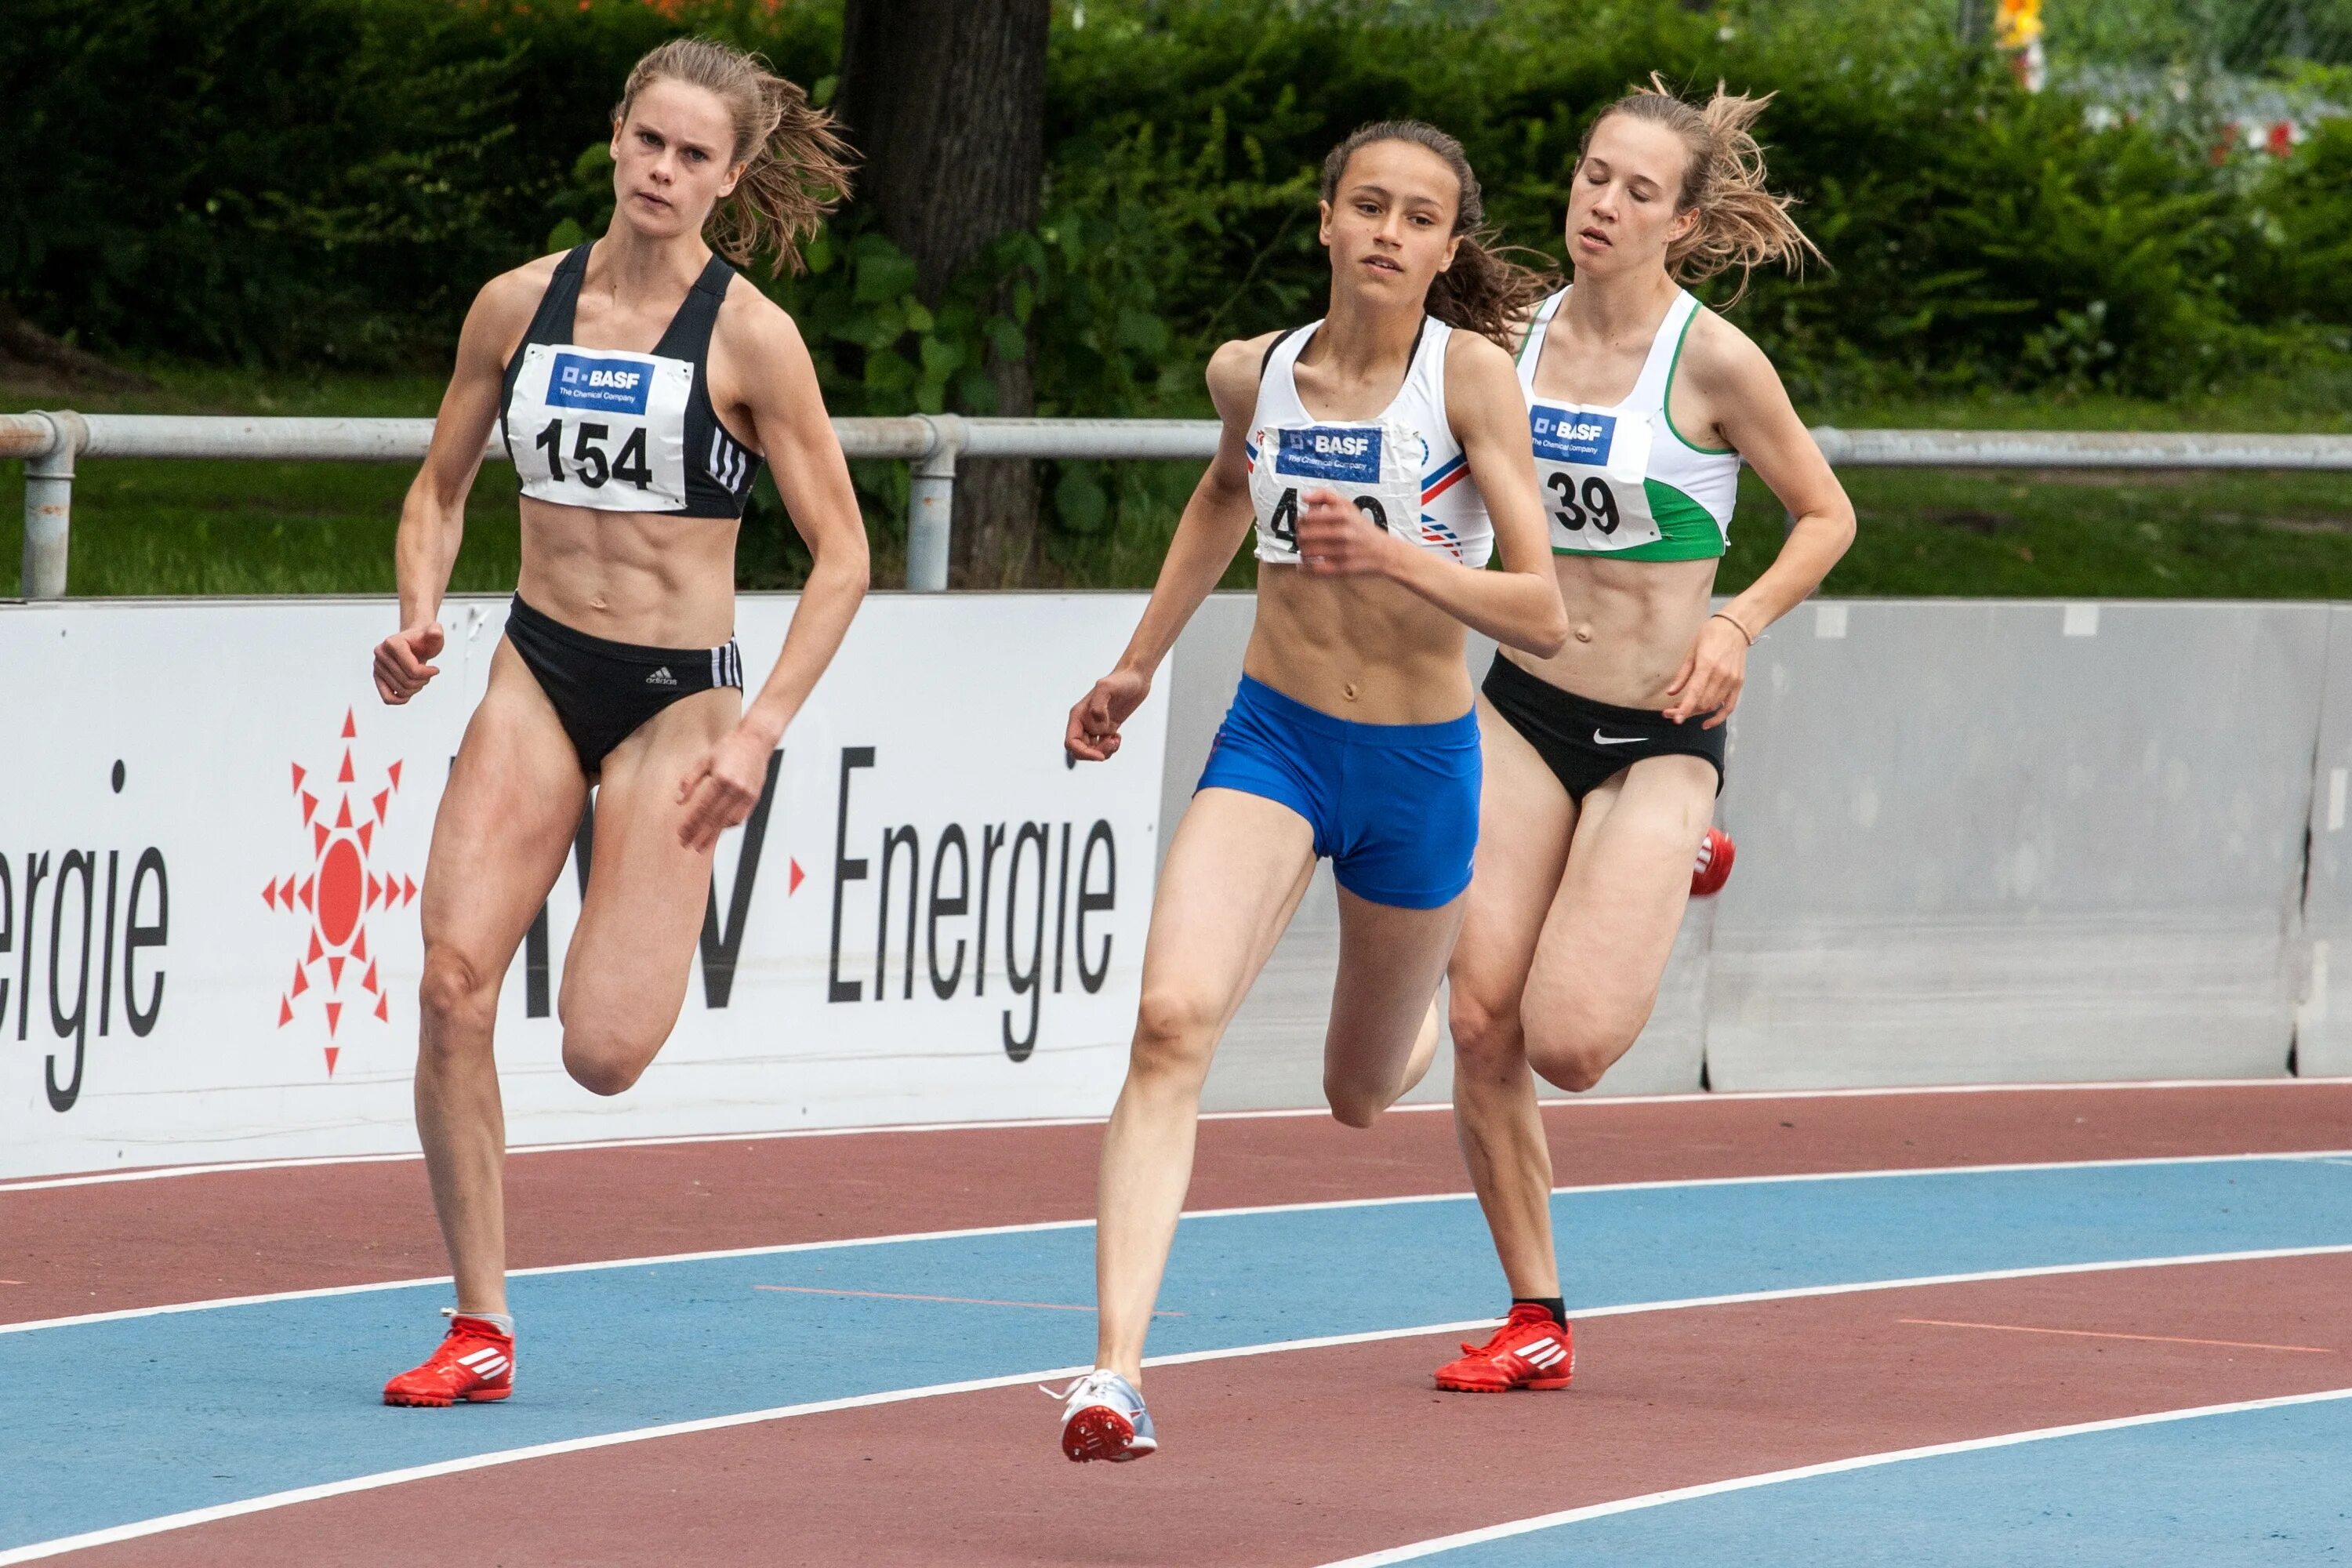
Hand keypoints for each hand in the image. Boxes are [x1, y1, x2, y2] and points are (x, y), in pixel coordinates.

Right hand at [373, 622, 444, 703]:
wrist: (415, 642)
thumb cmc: (425, 640)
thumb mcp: (434, 634)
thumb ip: (436, 631)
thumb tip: (435, 633)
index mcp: (392, 643)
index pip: (412, 670)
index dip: (428, 674)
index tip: (436, 670)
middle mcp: (380, 654)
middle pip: (406, 681)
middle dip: (423, 681)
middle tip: (428, 674)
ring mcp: (377, 666)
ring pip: (400, 691)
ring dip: (415, 688)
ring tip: (420, 678)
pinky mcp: (377, 677)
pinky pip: (387, 698)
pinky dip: (400, 700)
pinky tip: (410, 693)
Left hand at [676, 723, 775, 852]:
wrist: (756, 741)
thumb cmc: (730, 747)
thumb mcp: (704, 760)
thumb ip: (690, 780)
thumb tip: (679, 800)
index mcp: (721, 779)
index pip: (703, 808)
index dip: (691, 824)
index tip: (682, 834)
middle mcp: (735, 789)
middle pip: (715, 819)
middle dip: (700, 835)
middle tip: (688, 846)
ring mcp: (747, 795)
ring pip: (728, 822)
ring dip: (714, 835)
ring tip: (702, 845)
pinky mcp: (754, 797)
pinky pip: (741, 817)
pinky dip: (729, 826)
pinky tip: (719, 831)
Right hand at [1066, 666, 1150, 761]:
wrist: (1136, 678)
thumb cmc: (1121, 680)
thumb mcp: (1106, 687)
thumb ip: (1098, 705)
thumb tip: (1097, 725)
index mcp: (1078, 715)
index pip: (1071, 742)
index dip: (1083, 753)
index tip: (1100, 756)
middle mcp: (1084, 721)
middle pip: (1080, 750)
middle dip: (1094, 754)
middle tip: (1110, 743)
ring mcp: (1096, 725)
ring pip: (1092, 750)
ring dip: (1104, 752)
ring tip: (1115, 739)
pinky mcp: (1108, 728)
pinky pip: (1103, 746)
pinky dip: (1111, 748)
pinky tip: (1117, 737)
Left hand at [1293, 487, 1396, 577]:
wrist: (1385, 552)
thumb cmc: (1363, 529)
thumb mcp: (1349, 506)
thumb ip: (1326, 496)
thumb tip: (1304, 497)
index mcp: (1343, 515)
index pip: (1307, 517)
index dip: (1300, 521)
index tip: (1303, 523)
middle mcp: (1343, 532)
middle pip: (1304, 535)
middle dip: (1300, 536)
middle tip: (1303, 537)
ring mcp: (1342, 551)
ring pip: (1307, 552)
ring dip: (1302, 551)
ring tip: (1305, 549)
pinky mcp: (1342, 568)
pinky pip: (1315, 569)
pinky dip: (1305, 567)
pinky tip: (1305, 565)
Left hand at [1663, 615, 1748, 728]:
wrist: (1735, 627)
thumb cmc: (1711, 635)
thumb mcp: (1691, 651)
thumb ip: (1682, 674)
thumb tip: (1671, 693)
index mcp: (1707, 665)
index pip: (1695, 693)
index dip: (1684, 708)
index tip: (1674, 718)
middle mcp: (1721, 675)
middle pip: (1703, 703)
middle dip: (1686, 711)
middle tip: (1671, 712)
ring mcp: (1732, 680)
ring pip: (1713, 706)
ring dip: (1697, 712)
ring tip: (1683, 710)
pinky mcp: (1738, 683)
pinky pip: (1729, 706)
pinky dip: (1718, 717)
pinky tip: (1706, 723)